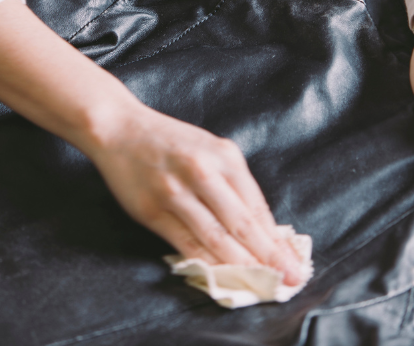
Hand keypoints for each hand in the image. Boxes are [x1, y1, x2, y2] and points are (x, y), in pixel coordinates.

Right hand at [81, 102, 305, 284]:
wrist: (120, 128)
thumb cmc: (170, 142)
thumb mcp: (210, 150)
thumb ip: (233, 185)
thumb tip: (261, 230)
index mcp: (224, 156)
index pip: (257, 207)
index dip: (277, 240)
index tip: (293, 262)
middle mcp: (202, 172)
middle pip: (242, 224)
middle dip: (269, 257)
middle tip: (289, 279)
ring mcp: (175, 191)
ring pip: (215, 237)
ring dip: (241, 266)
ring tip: (260, 284)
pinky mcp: (152, 210)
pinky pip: (185, 243)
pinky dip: (206, 263)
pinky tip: (221, 277)